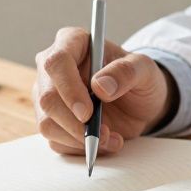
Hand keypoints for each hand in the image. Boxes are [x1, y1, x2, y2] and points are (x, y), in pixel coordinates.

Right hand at [33, 27, 171, 155]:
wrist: (138, 103)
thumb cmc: (138, 78)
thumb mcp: (144, 70)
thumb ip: (126, 72)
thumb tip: (100, 85)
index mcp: (72, 43)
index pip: (57, 62)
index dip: (69, 88)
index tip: (88, 112)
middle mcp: (53, 68)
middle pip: (47, 97)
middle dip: (75, 122)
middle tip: (104, 133)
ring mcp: (48, 95)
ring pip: (47, 123)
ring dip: (80, 138)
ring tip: (111, 138)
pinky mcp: (51, 119)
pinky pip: (55, 140)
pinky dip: (80, 147)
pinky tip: (103, 142)